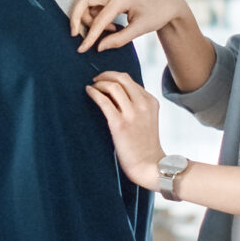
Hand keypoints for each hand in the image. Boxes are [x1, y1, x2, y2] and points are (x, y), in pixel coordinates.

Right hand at [68, 0, 189, 52]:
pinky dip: (95, 16)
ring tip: (108, 31)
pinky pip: (94, 3)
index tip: (81, 49)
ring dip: (88, 17)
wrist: (167, 1)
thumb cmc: (157, 14)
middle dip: (76, 17)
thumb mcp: (141, 29)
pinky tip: (110, 26)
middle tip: (76, 34)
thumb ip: (119, 39)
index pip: (98, 19)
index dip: (89, 36)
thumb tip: (98, 48)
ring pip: (86, 1)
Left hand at [85, 71, 165, 190]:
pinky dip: (94, 93)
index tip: (105, 80)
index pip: (130, 81)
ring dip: (99, 83)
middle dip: (106, 75)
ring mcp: (132, 114)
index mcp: (151, 102)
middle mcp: (143, 104)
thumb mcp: (148, 120)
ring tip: (92, 86)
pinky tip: (88, 91)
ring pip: (113, 86)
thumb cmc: (145, 145)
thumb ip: (138, 106)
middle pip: (122, 78)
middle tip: (96, 79)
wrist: (149, 165)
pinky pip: (104, 101)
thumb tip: (117, 95)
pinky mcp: (120, 124)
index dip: (115, 77)